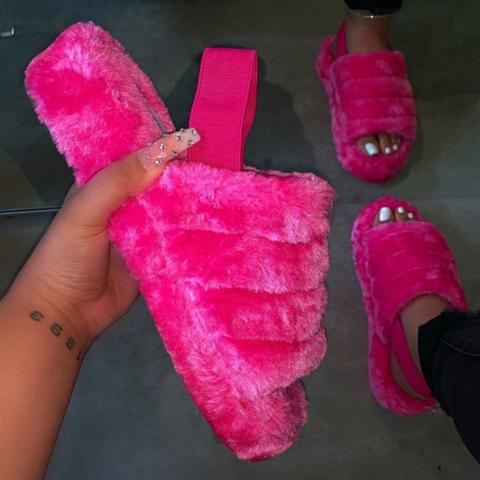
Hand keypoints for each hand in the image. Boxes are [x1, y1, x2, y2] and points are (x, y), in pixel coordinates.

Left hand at [4, 128, 199, 350]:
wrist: (67, 313)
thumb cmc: (66, 257)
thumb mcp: (85, 212)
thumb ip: (117, 182)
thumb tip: (163, 153)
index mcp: (104, 186)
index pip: (135, 158)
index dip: (160, 147)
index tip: (194, 138)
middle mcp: (126, 205)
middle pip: (158, 184)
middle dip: (183, 176)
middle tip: (220, 164)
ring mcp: (143, 232)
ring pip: (171, 210)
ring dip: (192, 203)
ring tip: (226, 189)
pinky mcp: (156, 255)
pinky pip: (177, 239)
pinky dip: (192, 231)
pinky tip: (217, 222)